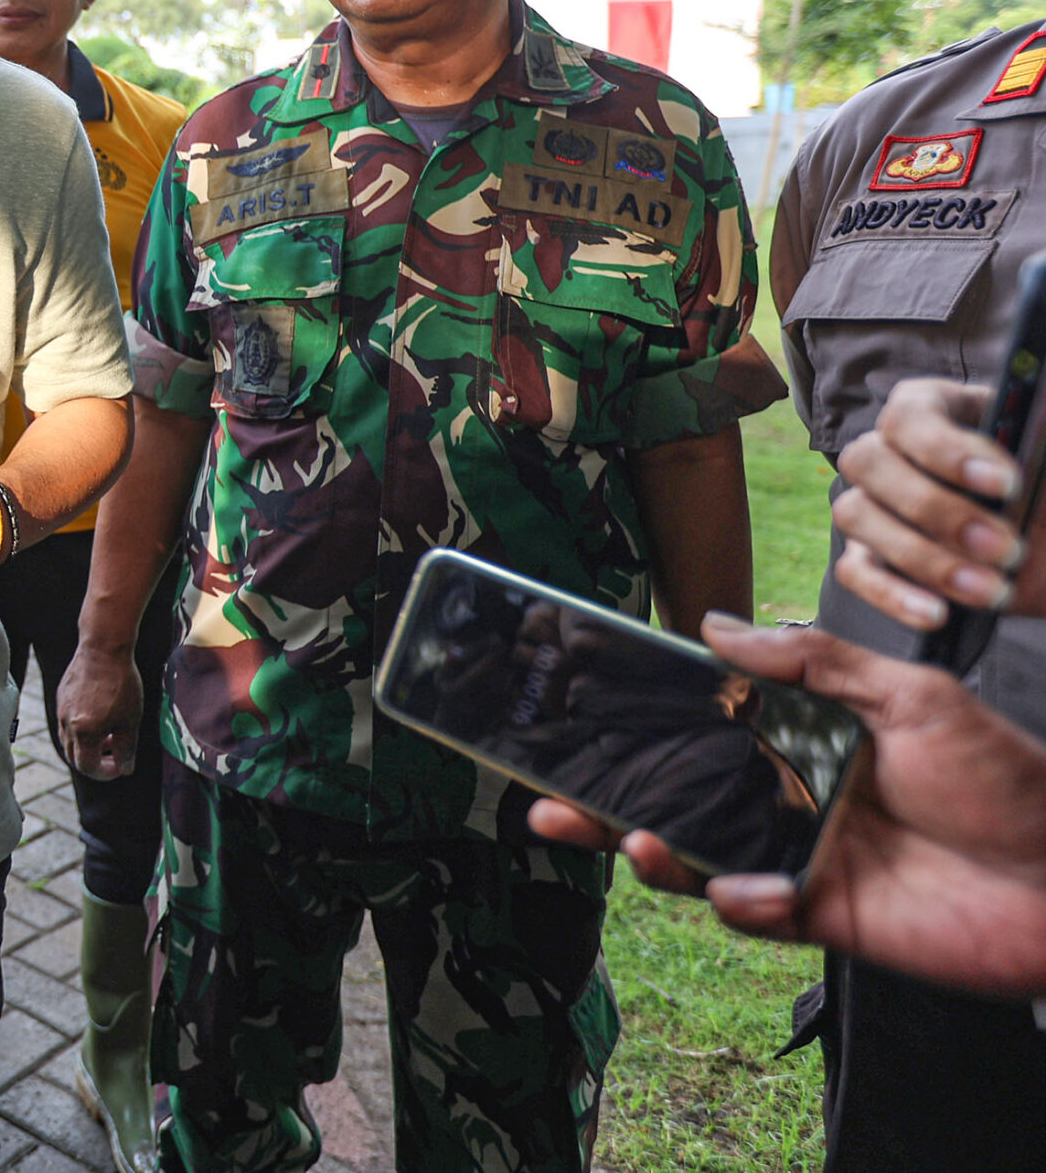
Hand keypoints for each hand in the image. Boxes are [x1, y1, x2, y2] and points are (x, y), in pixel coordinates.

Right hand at [57, 641, 142, 780]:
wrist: (103, 648)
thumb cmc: (121, 683)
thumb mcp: (130, 720)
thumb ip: (126, 748)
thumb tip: (125, 769)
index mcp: (83, 732)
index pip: (87, 767)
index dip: (105, 772)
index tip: (121, 765)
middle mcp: (67, 724)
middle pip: (74, 757)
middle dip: (95, 762)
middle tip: (115, 754)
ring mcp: (61, 710)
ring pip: (69, 740)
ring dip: (87, 745)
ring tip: (109, 733)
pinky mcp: (61, 697)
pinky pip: (67, 723)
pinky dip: (81, 729)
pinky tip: (99, 716)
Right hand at [526, 616, 1045, 996]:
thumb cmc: (1007, 779)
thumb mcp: (910, 696)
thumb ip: (813, 663)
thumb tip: (719, 627)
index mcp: (805, 739)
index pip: (702, 729)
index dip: (637, 726)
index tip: (576, 716)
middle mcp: (791, 798)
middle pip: (677, 799)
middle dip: (605, 802)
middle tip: (546, 796)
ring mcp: (802, 859)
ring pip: (699, 860)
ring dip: (653, 854)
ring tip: (625, 838)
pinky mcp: (826, 918)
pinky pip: (758, 913)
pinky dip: (738, 902)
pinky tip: (738, 889)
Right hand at [830, 377, 1034, 628]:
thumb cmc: (1042, 483)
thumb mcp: (1045, 451)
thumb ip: (1037, 439)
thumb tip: (1031, 438)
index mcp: (929, 409)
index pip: (908, 416)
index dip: (947, 449)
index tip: (1009, 483)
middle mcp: (887, 451)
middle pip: (869, 463)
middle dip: (939, 511)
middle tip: (1006, 547)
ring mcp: (870, 505)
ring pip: (856, 516)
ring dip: (924, 558)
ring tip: (992, 589)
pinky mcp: (867, 556)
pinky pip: (855, 574)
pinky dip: (893, 595)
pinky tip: (939, 614)